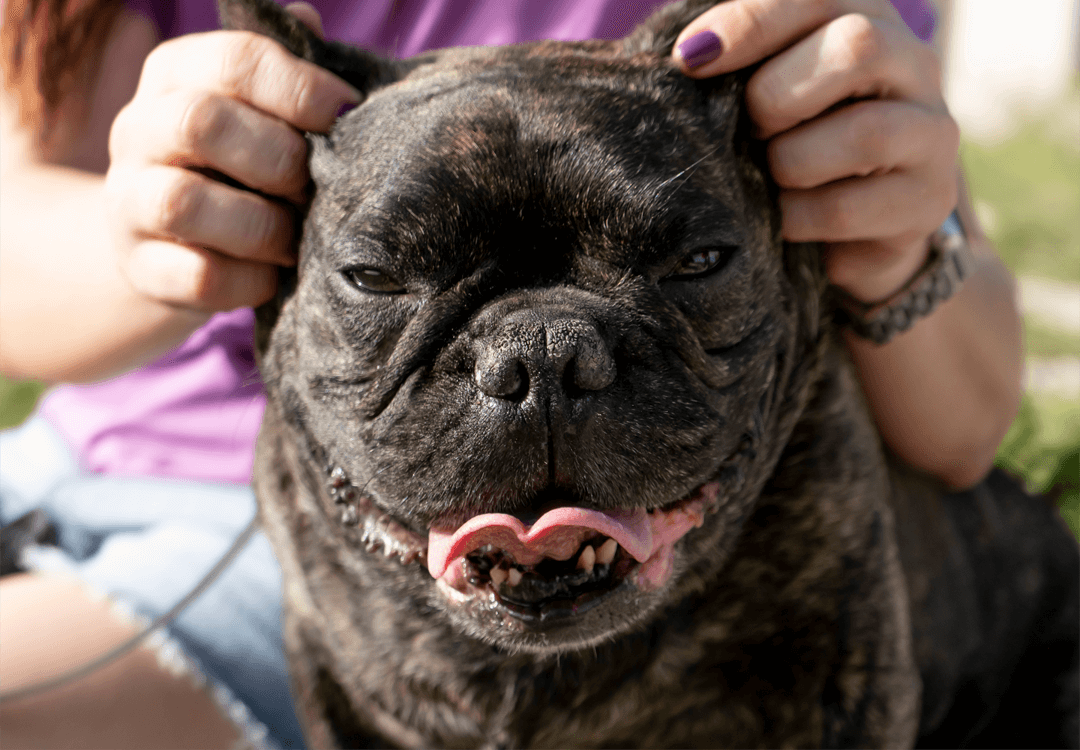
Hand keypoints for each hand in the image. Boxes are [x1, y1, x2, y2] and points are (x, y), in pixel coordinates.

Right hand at [104, 3, 357, 311]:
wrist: (172, 245)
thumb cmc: (241, 165)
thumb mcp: (260, 110)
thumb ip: (287, 70)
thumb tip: (307, 21)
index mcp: (176, 74)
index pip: (235, 61)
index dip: (301, 89)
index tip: (347, 116)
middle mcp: (139, 129)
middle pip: (201, 122)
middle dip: (279, 159)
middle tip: (313, 187)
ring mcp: (129, 201)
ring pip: (184, 202)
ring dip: (263, 226)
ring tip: (296, 238)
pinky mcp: (140, 268)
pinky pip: (197, 275)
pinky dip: (250, 280)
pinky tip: (273, 276)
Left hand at [674, 0, 959, 302]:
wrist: (850, 230)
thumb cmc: (791, 143)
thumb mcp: (763, 92)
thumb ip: (735, 65)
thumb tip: (688, 55)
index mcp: (866, 17)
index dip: (751, 22)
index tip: (689, 58)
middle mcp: (912, 64)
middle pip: (858, 46)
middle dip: (777, 95)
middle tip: (749, 130)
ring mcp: (931, 134)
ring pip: (863, 133)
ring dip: (789, 162)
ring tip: (770, 177)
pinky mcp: (927, 201)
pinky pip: (844, 208)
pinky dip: (794, 216)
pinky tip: (781, 219)